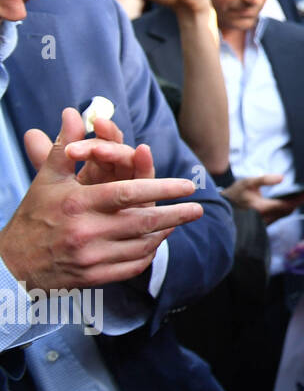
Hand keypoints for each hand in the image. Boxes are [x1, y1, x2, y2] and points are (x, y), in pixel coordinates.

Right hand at [0, 108, 202, 289]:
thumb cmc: (34, 215)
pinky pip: (131, 267)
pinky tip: (155, 243)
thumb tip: (75, 112)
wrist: (12, 264)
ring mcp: (90, 257)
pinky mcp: (93, 277)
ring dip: (164, 233)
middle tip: (198, 208)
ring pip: (140, 245)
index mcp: (76, 203)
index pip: (127, 193)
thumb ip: (66, 146)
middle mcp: (84, 231)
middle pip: (142, 221)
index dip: (160, 187)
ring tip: (179, 221)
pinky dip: (148, 255)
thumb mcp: (47, 179)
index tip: (187, 186)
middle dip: (175, 214)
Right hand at [220, 173, 303, 223]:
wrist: (223, 209)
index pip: (286, 204)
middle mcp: (265, 218)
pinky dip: (288, 207)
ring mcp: (264, 222)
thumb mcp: (248, 182)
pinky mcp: (264, 223)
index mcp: (261, 208)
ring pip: (285, 214)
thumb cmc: (236, 193)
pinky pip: (280, 215)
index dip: (300, 198)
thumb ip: (265, 179)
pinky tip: (294, 199)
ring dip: (295, 204)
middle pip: (288, 210)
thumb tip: (282, 177)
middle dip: (300, 200)